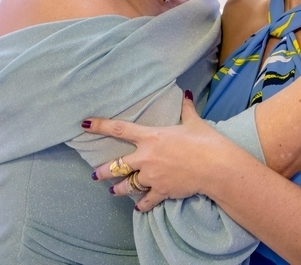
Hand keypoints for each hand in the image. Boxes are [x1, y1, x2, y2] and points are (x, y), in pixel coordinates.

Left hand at [83, 95, 231, 211]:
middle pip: (116, 166)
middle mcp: (146, 157)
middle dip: (103, 172)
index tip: (85, 124)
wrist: (215, 166)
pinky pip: (146, 200)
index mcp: (151, 137)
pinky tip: (138, 207)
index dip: (100, 126)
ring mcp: (152, 176)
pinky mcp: (161, 191)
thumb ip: (186, 109)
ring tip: (113, 192)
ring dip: (119, 190)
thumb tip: (187, 94)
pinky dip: (141, 204)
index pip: (120, 129)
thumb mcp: (194, 122)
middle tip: (95, 175)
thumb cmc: (205, 141)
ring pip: (127, 186)